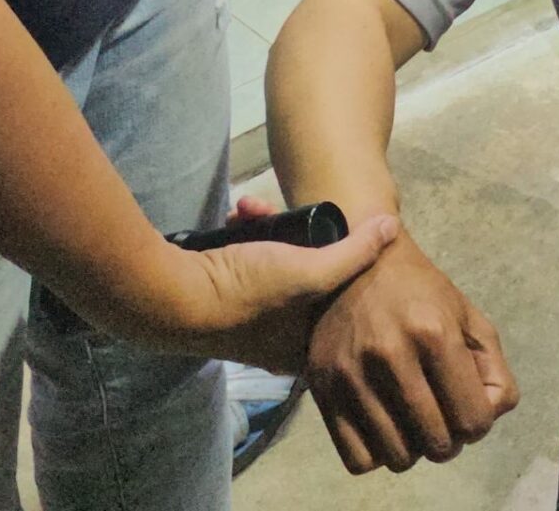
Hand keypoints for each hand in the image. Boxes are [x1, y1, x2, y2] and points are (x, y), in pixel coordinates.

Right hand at [108, 211, 399, 374]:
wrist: (167, 296)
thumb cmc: (245, 293)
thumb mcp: (310, 272)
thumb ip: (355, 253)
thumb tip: (391, 228)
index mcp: (303, 351)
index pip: (340, 309)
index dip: (344, 266)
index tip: (341, 232)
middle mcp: (276, 342)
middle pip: (305, 280)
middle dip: (298, 235)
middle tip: (288, 210)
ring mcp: (245, 319)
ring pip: (273, 262)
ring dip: (267, 226)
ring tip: (250, 207)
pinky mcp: (219, 295)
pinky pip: (244, 258)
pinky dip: (242, 232)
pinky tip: (235, 214)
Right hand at [305, 234, 517, 473]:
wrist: (355, 267)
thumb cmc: (421, 294)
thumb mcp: (469, 318)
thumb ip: (493, 370)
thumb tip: (487, 419)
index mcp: (434, 333)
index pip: (473, 420)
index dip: (479, 424)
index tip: (469, 409)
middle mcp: (390, 356)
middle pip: (437, 445)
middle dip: (450, 440)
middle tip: (442, 418)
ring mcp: (351, 376)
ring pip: (398, 458)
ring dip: (414, 449)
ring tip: (413, 421)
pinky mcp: (322, 389)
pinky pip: (358, 459)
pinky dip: (377, 454)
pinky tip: (384, 427)